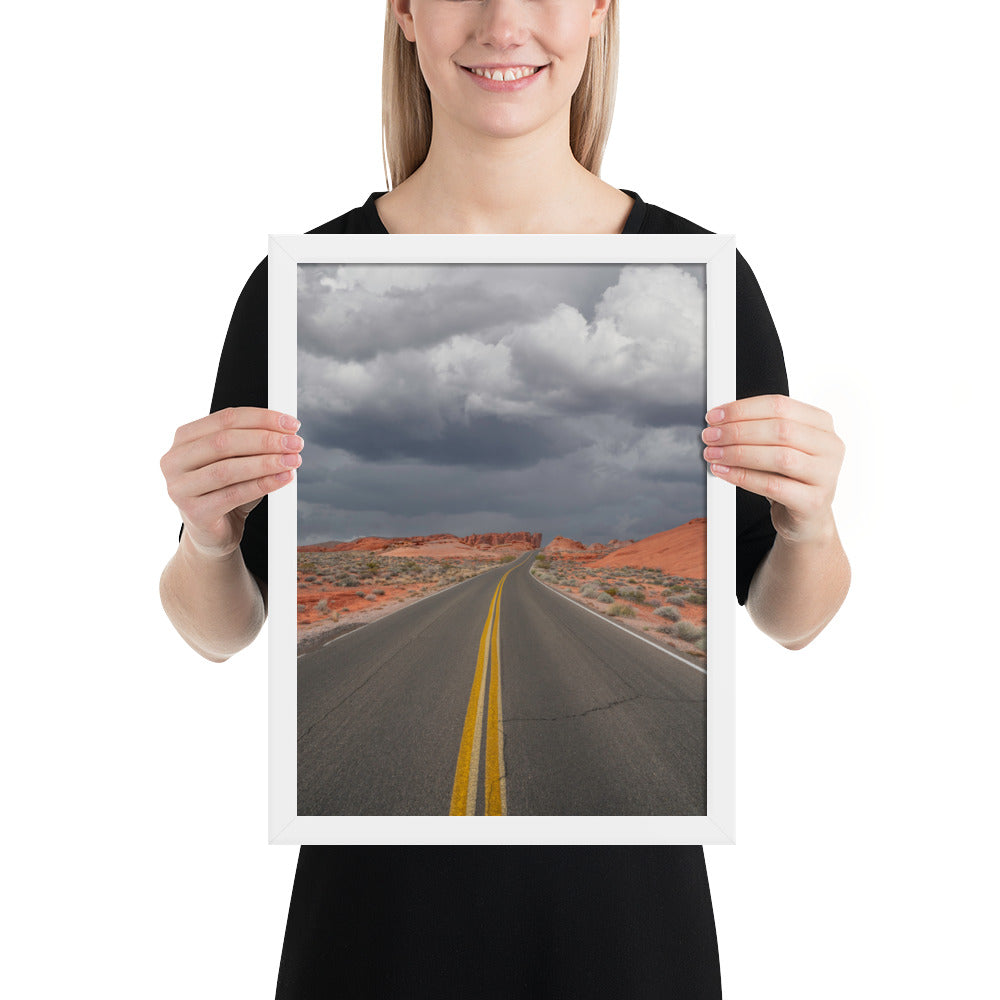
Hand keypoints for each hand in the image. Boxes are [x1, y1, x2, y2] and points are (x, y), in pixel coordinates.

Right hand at [161, 406, 302, 558]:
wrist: (213, 533)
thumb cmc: (225, 491)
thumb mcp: (237, 461)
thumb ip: (253, 443)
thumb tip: (287, 433)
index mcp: (184, 439)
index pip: (225, 418)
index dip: (262, 418)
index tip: (291, 424)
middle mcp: (174, 461)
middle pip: (225, 442)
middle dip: (266, 440)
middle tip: (295, 443)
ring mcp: (179, 488)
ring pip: (228, 469)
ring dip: (266, 463)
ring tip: (293, 460)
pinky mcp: (194, 513)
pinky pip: (233, 495)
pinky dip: (263, 485)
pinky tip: (283, 478)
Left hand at [702, 394, 844, 545]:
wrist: (806, 518)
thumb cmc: (789, 477)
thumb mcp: (779, 447)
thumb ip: (758, 430)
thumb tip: (719, 421)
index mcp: (821, 424)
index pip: (779, 406)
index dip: (742, 409)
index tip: (715, 416)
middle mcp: (829, 446)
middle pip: (780, 429)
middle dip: (737, 431)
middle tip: (710, 436)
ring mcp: (826, 475)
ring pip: (779, 457)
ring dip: (739, 453)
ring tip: (714, 454)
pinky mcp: (814, 502)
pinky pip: (773, 486)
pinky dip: (743, 477)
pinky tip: (724, 472)